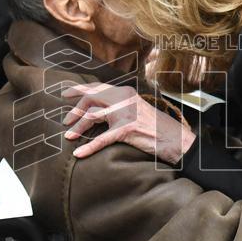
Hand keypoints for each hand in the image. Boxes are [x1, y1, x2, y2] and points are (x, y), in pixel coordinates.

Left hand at [61, 83, 195, 162]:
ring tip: (68, 136)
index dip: (79, 90)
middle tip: (66, 122)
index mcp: (126, 92)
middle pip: (91, 99)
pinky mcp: (127, 128)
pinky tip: (79, 153)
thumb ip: (119, 107)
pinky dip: (88, 146)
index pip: (97, 87)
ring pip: (93, 116)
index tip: (64, 94)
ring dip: (78, 127)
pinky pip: (102, 138)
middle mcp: (125, 98)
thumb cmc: (156, 129)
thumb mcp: (136, 110)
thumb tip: (96, 110)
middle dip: (75, 110)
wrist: (177, 140)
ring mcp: (126, 112)